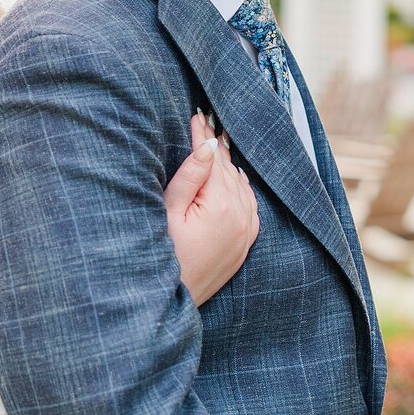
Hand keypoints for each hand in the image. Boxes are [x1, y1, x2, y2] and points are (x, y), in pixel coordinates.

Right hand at [165, 114, 259, 306]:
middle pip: (229, 169)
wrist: (174, 301)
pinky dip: (241, 187)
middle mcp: (242, 216)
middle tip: (205, 121)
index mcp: (222, 205)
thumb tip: (207, 145)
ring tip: (216, 144)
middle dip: (215, 146)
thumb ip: (190, 177)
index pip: (213, 159)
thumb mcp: (169, 212)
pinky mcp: (246, 243)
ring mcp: (247, 231)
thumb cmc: (163, 256)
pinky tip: (232, 177)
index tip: (197, 113)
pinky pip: (249, 204)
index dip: (203, 135)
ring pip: (242, 185)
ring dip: (228, 166)